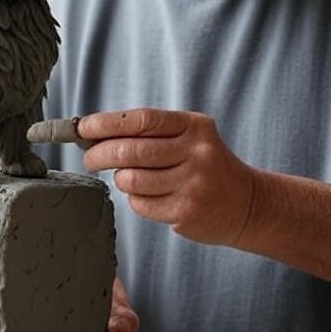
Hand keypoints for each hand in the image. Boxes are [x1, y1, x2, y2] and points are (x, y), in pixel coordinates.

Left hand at [78, 108, 254, 245]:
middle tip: (90, 159)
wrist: (247, 203)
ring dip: (121, 179)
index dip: (106, 124)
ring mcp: (193, 184)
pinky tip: (149, 196)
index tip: (83, 128)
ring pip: (132, 180)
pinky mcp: (186, 211)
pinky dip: (136, 199)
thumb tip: (96, 134)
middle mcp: (196, 152)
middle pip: (131, 151)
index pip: (141, 120)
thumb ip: (151, 133)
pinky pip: (141, 204)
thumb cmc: (206, 166)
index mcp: (194, 127)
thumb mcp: (190, 138)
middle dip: (100, 154)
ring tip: (127, 178)